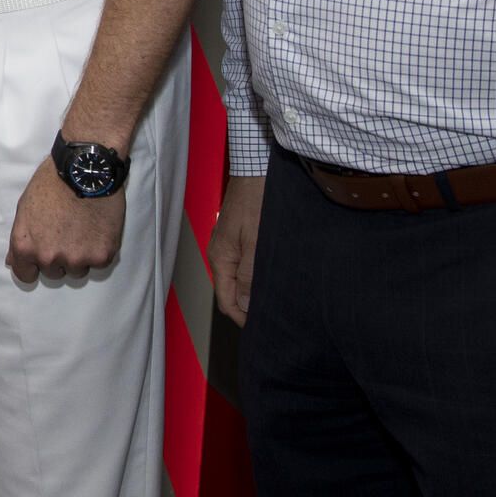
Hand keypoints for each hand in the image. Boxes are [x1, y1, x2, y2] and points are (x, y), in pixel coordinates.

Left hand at [5, 154, 125, 284]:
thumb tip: (13, 261)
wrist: (85, 169)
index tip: (42, 255)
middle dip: (59, 258)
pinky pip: (99, 263)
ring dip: (80, 256)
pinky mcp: (102, 256)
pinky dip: (99, 250)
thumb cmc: (51, 183)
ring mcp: (77, 259)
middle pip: (54, 273)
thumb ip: (20, 238)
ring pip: (77, 270)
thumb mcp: (24, 208)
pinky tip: (97, 228)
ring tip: (83, 229)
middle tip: (66, 233)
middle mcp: (49, 258)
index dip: (33, 266)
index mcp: (26, 247)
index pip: (25, 276)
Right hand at [212, 173, 263, 324]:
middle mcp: (220, 253)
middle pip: (230, 290)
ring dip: (252, 291)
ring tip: (275, 300)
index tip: (262, 329)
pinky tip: (270, 277)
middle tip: (272, 317)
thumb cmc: (257, 201)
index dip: (242, 317)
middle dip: (247, 307)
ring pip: (237, 277)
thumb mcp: (256, 242)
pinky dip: (254, 276)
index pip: (225, 300)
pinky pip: (243, 264)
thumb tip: (245, 306)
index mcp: (220, 258)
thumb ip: (249, 275)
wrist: (257, 167)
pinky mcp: (239, 234)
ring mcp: (229, 243)